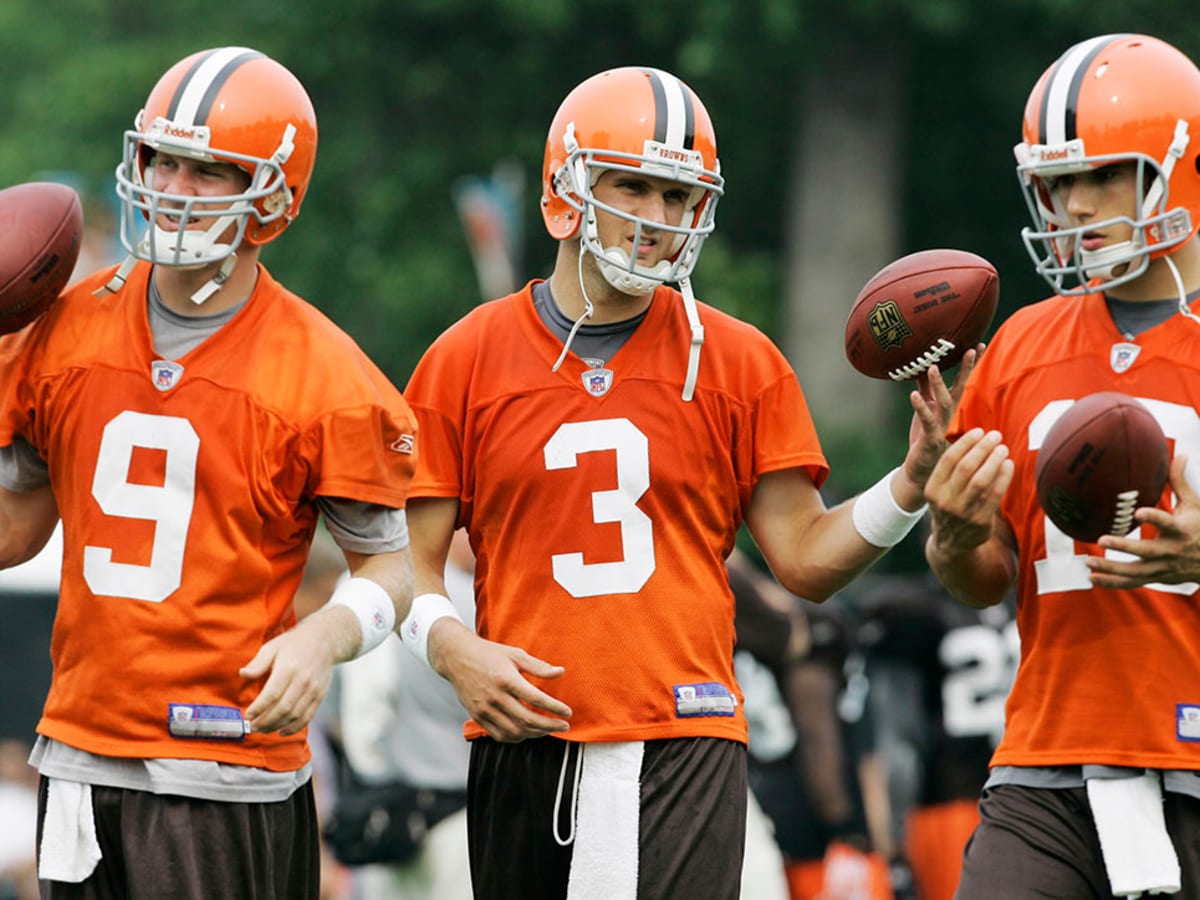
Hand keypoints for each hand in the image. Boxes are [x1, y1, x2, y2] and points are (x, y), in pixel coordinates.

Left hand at [240, 614, 341, 735]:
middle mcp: (302, 681)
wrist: (325, 640)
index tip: (247, 715)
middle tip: (252, 727)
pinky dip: (294, 728)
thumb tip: (243, 674)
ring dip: (277, 726)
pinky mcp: (320, 695)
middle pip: (282, 709)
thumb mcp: (272, 647)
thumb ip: (258, 663)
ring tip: (263, 730)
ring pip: (294, 715)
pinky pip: (307, 717)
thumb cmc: (294, 643)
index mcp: (288, 668)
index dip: (258, 708)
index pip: (271, 695)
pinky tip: (281, 731)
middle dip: (265, 721)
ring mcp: (313, 689)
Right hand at [430, 621, 571, 741]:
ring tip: (547, 729)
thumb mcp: (515, 654)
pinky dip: (516, 737)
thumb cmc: (487, 653)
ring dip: (534, 734)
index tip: (567, 712)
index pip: (536, 699)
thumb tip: (560, 673)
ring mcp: (484, 709)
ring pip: (514, 732)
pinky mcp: (477, 716)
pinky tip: (526, 732)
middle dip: (550, 726)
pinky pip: (499, 735)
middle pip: (527, 720)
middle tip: (563, 726)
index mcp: (506, 679)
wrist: (456, 657)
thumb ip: (538, 667)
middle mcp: (495, 697)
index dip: (555, 708)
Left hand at [902, 345, 982, 490]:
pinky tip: (913, 394)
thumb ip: (925, 392)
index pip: (961, 383)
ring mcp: (941, 427)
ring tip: (932, 367)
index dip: (968, 366)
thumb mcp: (925, 412)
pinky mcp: (930, 439)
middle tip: (970, 350)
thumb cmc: (923, 441)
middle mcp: (948, 417)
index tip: (977, 345)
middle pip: (960, 389)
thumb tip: (922, 370)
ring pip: (944, 403)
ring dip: (939, 385)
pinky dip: (921, 407)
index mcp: (947, 410)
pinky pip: (927, 421)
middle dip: (966, 370)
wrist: (920, 474)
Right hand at [925, 426, 1012, 557]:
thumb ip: (952, 470)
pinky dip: (1003, 477)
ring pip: (981, 480)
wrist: (950, 544)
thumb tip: (976, 439)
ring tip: (1003, 448)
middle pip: (966, 467)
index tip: (979, 431)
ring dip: (994, 460)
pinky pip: (995, 495)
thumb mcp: (940, 490)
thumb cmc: (950, 507)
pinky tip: (1009, 465)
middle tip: (995, 435)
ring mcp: (962, 512)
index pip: (949, 460)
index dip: (965, 443)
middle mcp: (945, 500)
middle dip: (982, 448)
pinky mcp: (980, 522)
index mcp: (933, 489)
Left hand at [1089, 455, 1199, 587]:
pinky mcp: (1156, 577)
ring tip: (1088, 560)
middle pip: (1146, 551)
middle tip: (1102, 539)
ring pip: (1136, 572)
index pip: (1167, 523)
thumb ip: (1180, 482)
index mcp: (1180, 530)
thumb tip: (1177, 454)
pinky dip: (1113, 582)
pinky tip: (1093, 578)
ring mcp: (1163, 567)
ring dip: (1112, 568)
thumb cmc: (1199, 527)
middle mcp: (1171, 551)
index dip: (1154, 518)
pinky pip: (1133, 582)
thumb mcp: (1194, 505)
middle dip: (1125, 547)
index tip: (1137, 512)